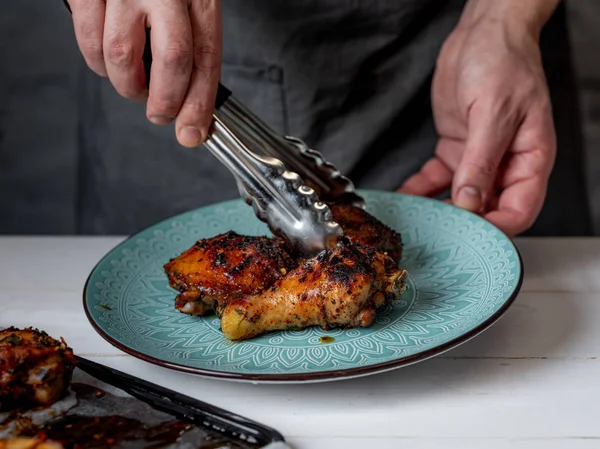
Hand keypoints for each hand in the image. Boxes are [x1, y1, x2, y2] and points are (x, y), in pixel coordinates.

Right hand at [69, 0, 221, 147]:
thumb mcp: (191, 3)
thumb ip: (194, 48)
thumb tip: (192, 107)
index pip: (207, 58)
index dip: (200, 103)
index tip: (194, 132)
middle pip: (172, 61)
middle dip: (165, 103)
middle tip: (160, 114)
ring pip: (123, 57)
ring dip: (129, 86)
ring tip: (135, 84)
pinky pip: (88, 41)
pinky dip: (97, 64)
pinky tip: (109, 61)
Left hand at [398, 5, 556, 236]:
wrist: (482, 35)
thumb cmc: (503, 63)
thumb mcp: (493, 113)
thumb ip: (480, 161)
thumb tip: (469, 202)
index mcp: (530, 159)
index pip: (519, 210)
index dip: (496, 229)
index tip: (469, 237)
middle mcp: (506, 165)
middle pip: (487, 210)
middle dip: (463, 225)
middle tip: (435, 234)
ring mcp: (479, 159)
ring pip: (459, 199)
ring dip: (438, 211)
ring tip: (416, 222)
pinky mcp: (456, 150)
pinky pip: (438, 178)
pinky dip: (421, 189)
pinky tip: (406, 198)